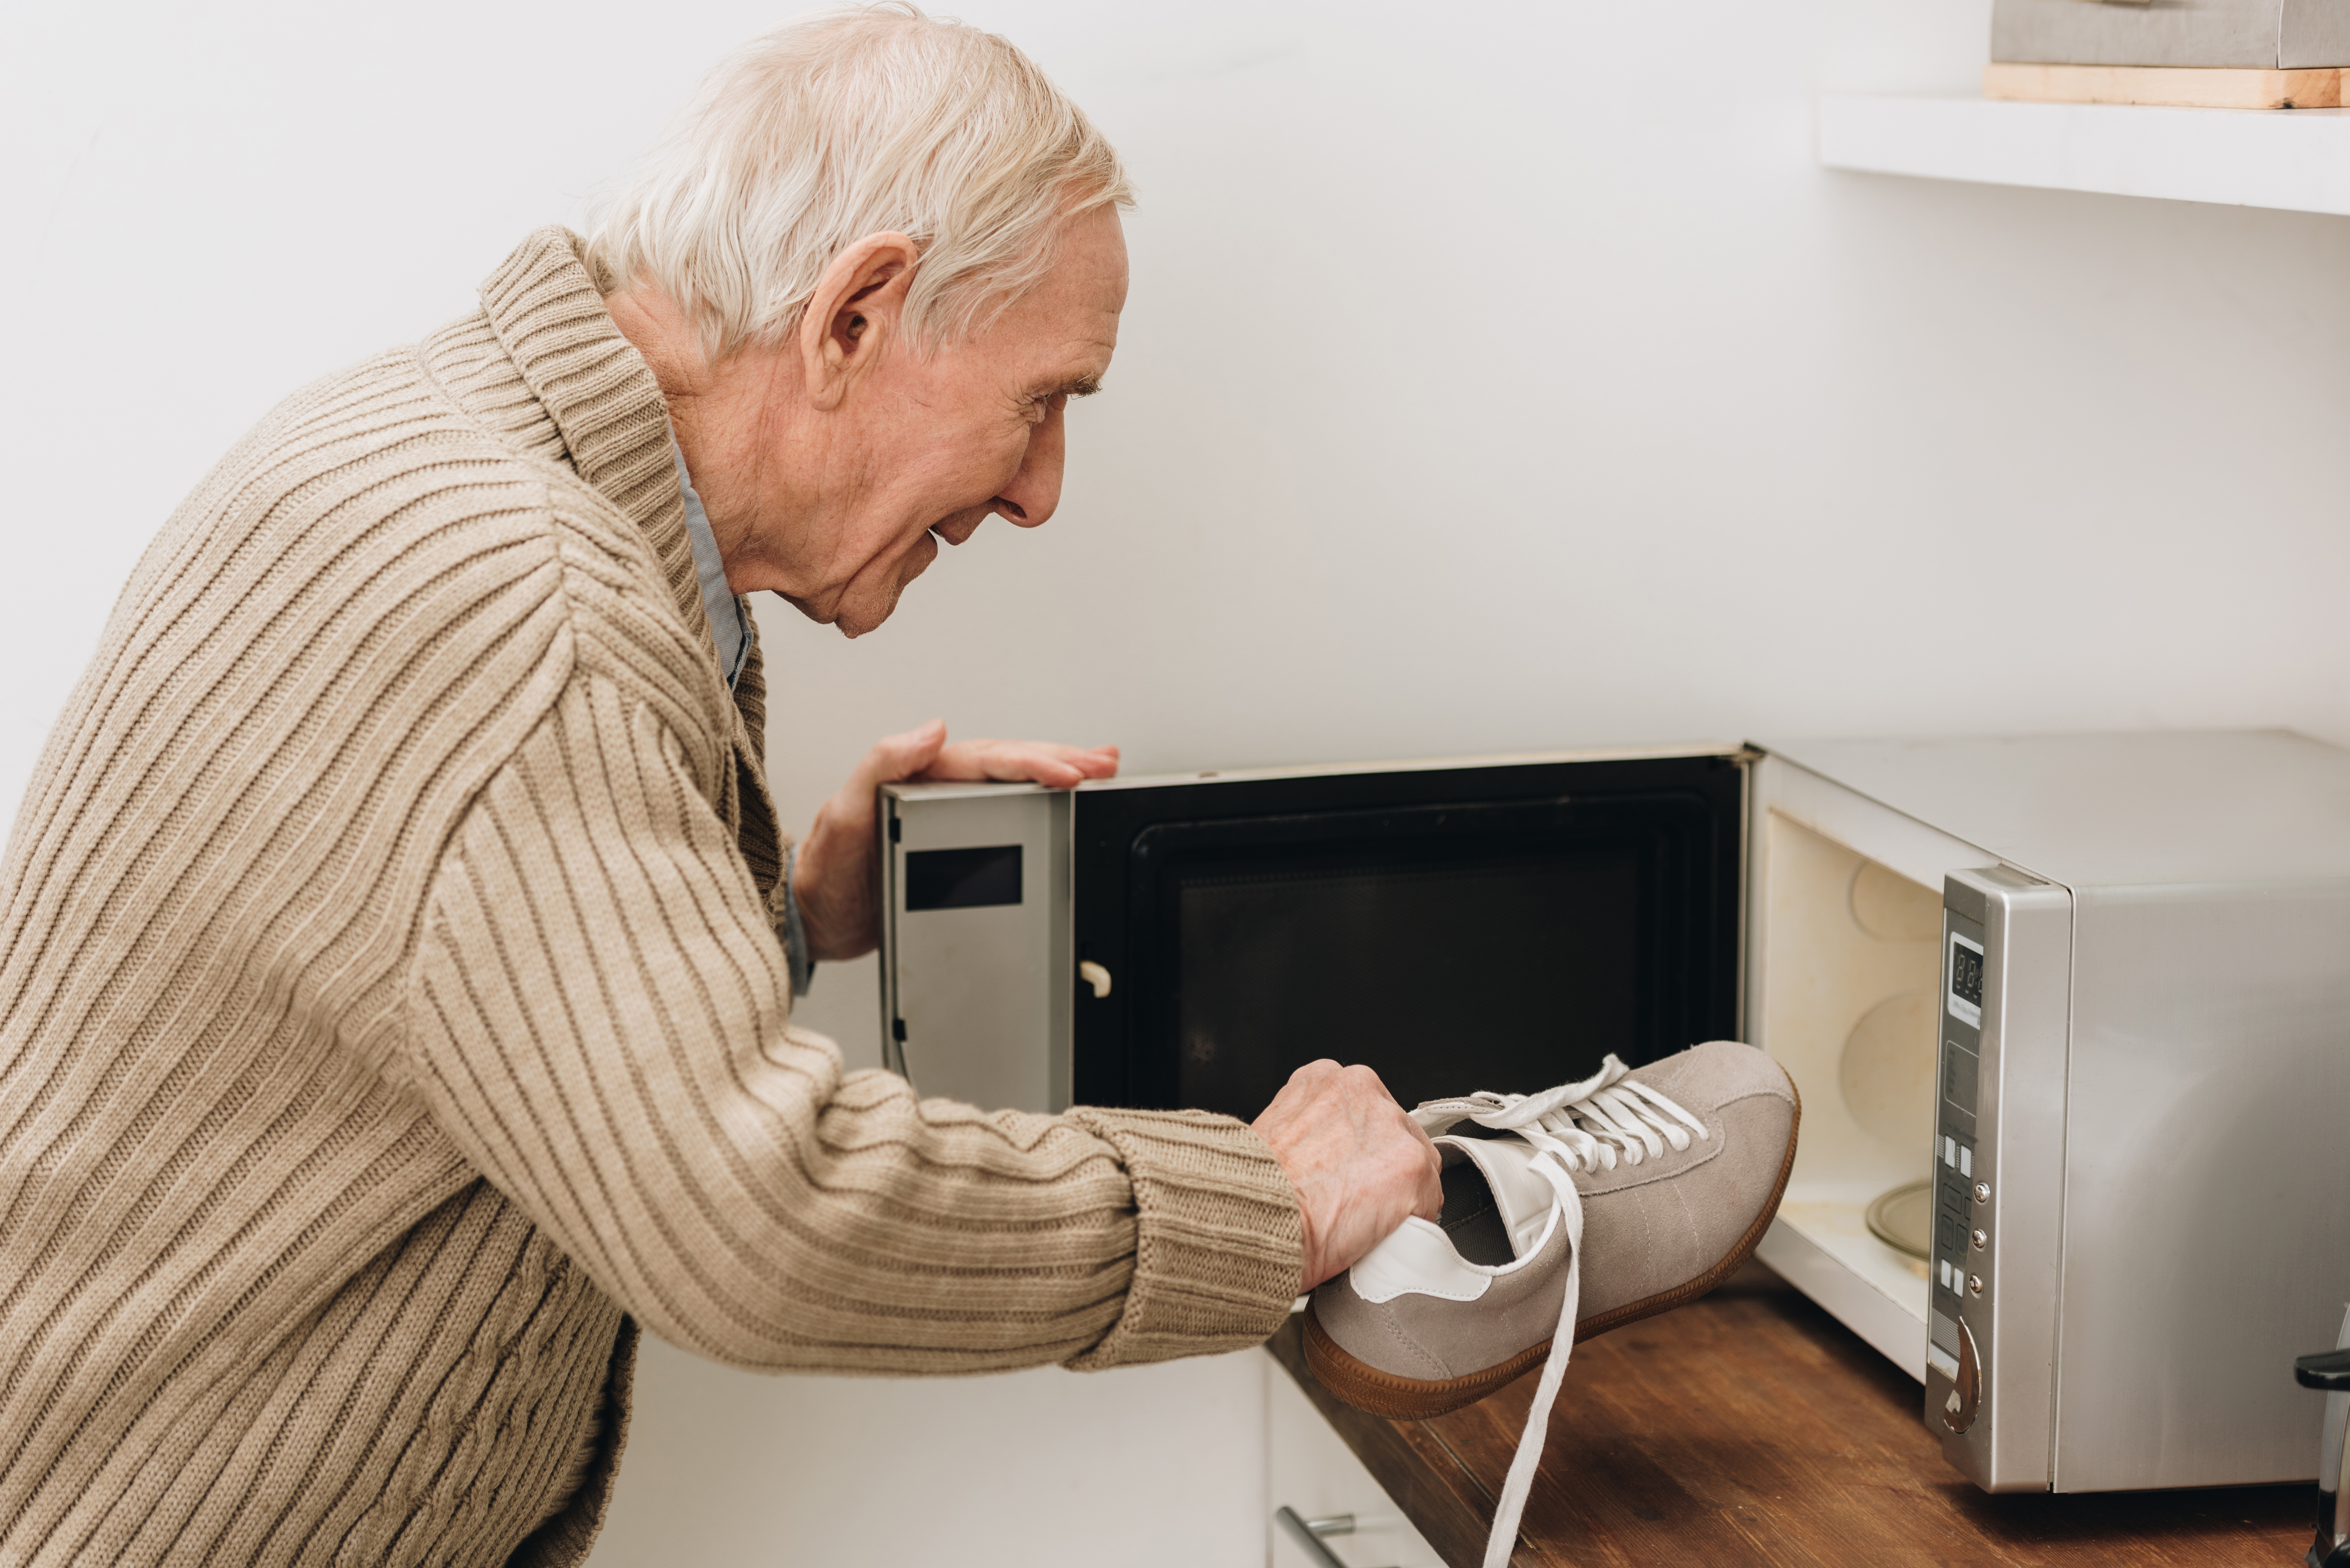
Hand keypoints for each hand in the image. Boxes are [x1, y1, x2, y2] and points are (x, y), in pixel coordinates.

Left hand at [793, 720, 1119, 961]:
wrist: (816, 921)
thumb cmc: (825, 870)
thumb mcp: (845, 814)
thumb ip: (881, 765)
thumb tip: (930, 729)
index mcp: (917, 776)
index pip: (985, 760)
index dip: (1031, 761)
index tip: (1068, 770)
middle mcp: (936, 790)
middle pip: (1008, 766)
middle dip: (1060, 760)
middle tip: (1103, 763)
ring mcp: (948, 815)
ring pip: (1013, 786)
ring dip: (1056, 775)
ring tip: (1097, 770)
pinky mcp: (955, 844)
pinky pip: (1005, 816)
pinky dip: (1038, 805)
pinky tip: (1062, 804)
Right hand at [1253, 1061, 1443, 1291]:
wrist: (1253, 1216)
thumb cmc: (1253, 1188)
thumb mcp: (1277, 1136)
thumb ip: (1312, 1132)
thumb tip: (1325, 1160)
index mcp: (1323, 1079)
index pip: (1364, 1112)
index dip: (1360, 1149)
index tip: (1349, 1171)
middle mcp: (1360, 1089)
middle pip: (1394, 1132)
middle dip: (1380, 1168)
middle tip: (1353, 1199)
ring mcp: (1390, 1124)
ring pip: (1415, 1163)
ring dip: (1398, 1192)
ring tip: (1362, 1220)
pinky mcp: (1412, 1164)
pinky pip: (1430, 1198)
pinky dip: (1412, 1220)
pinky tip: (1379, 1232)